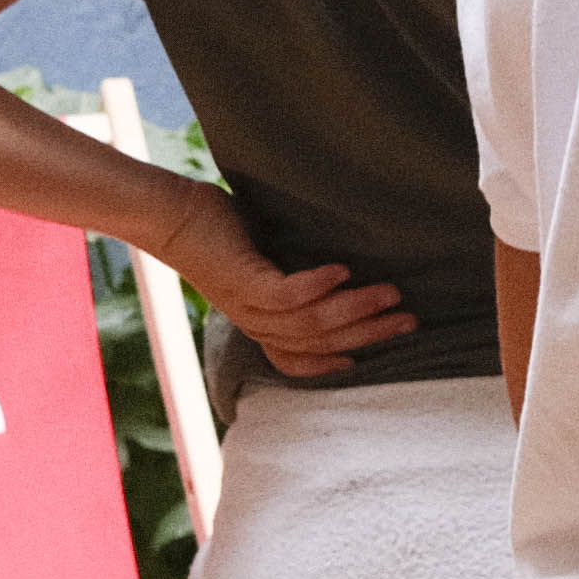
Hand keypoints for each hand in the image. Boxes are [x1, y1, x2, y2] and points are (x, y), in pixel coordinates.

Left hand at [159, 184, 413, 378]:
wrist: (170, 216)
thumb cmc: (222, 232)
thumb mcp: (263, 261)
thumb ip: (295, 273)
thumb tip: (348, 266)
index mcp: (260, 322)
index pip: (299, 359)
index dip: (335, 363)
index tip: (375, 356)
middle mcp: (254, 322)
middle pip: (318, 343)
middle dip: (368, 334)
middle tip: (409, 321)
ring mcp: (247, 303)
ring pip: (309, 323)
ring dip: (355, 310)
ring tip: (391, 293)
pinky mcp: (241, 279)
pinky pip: (286, 294)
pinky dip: (318, 286)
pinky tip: (343, 271)